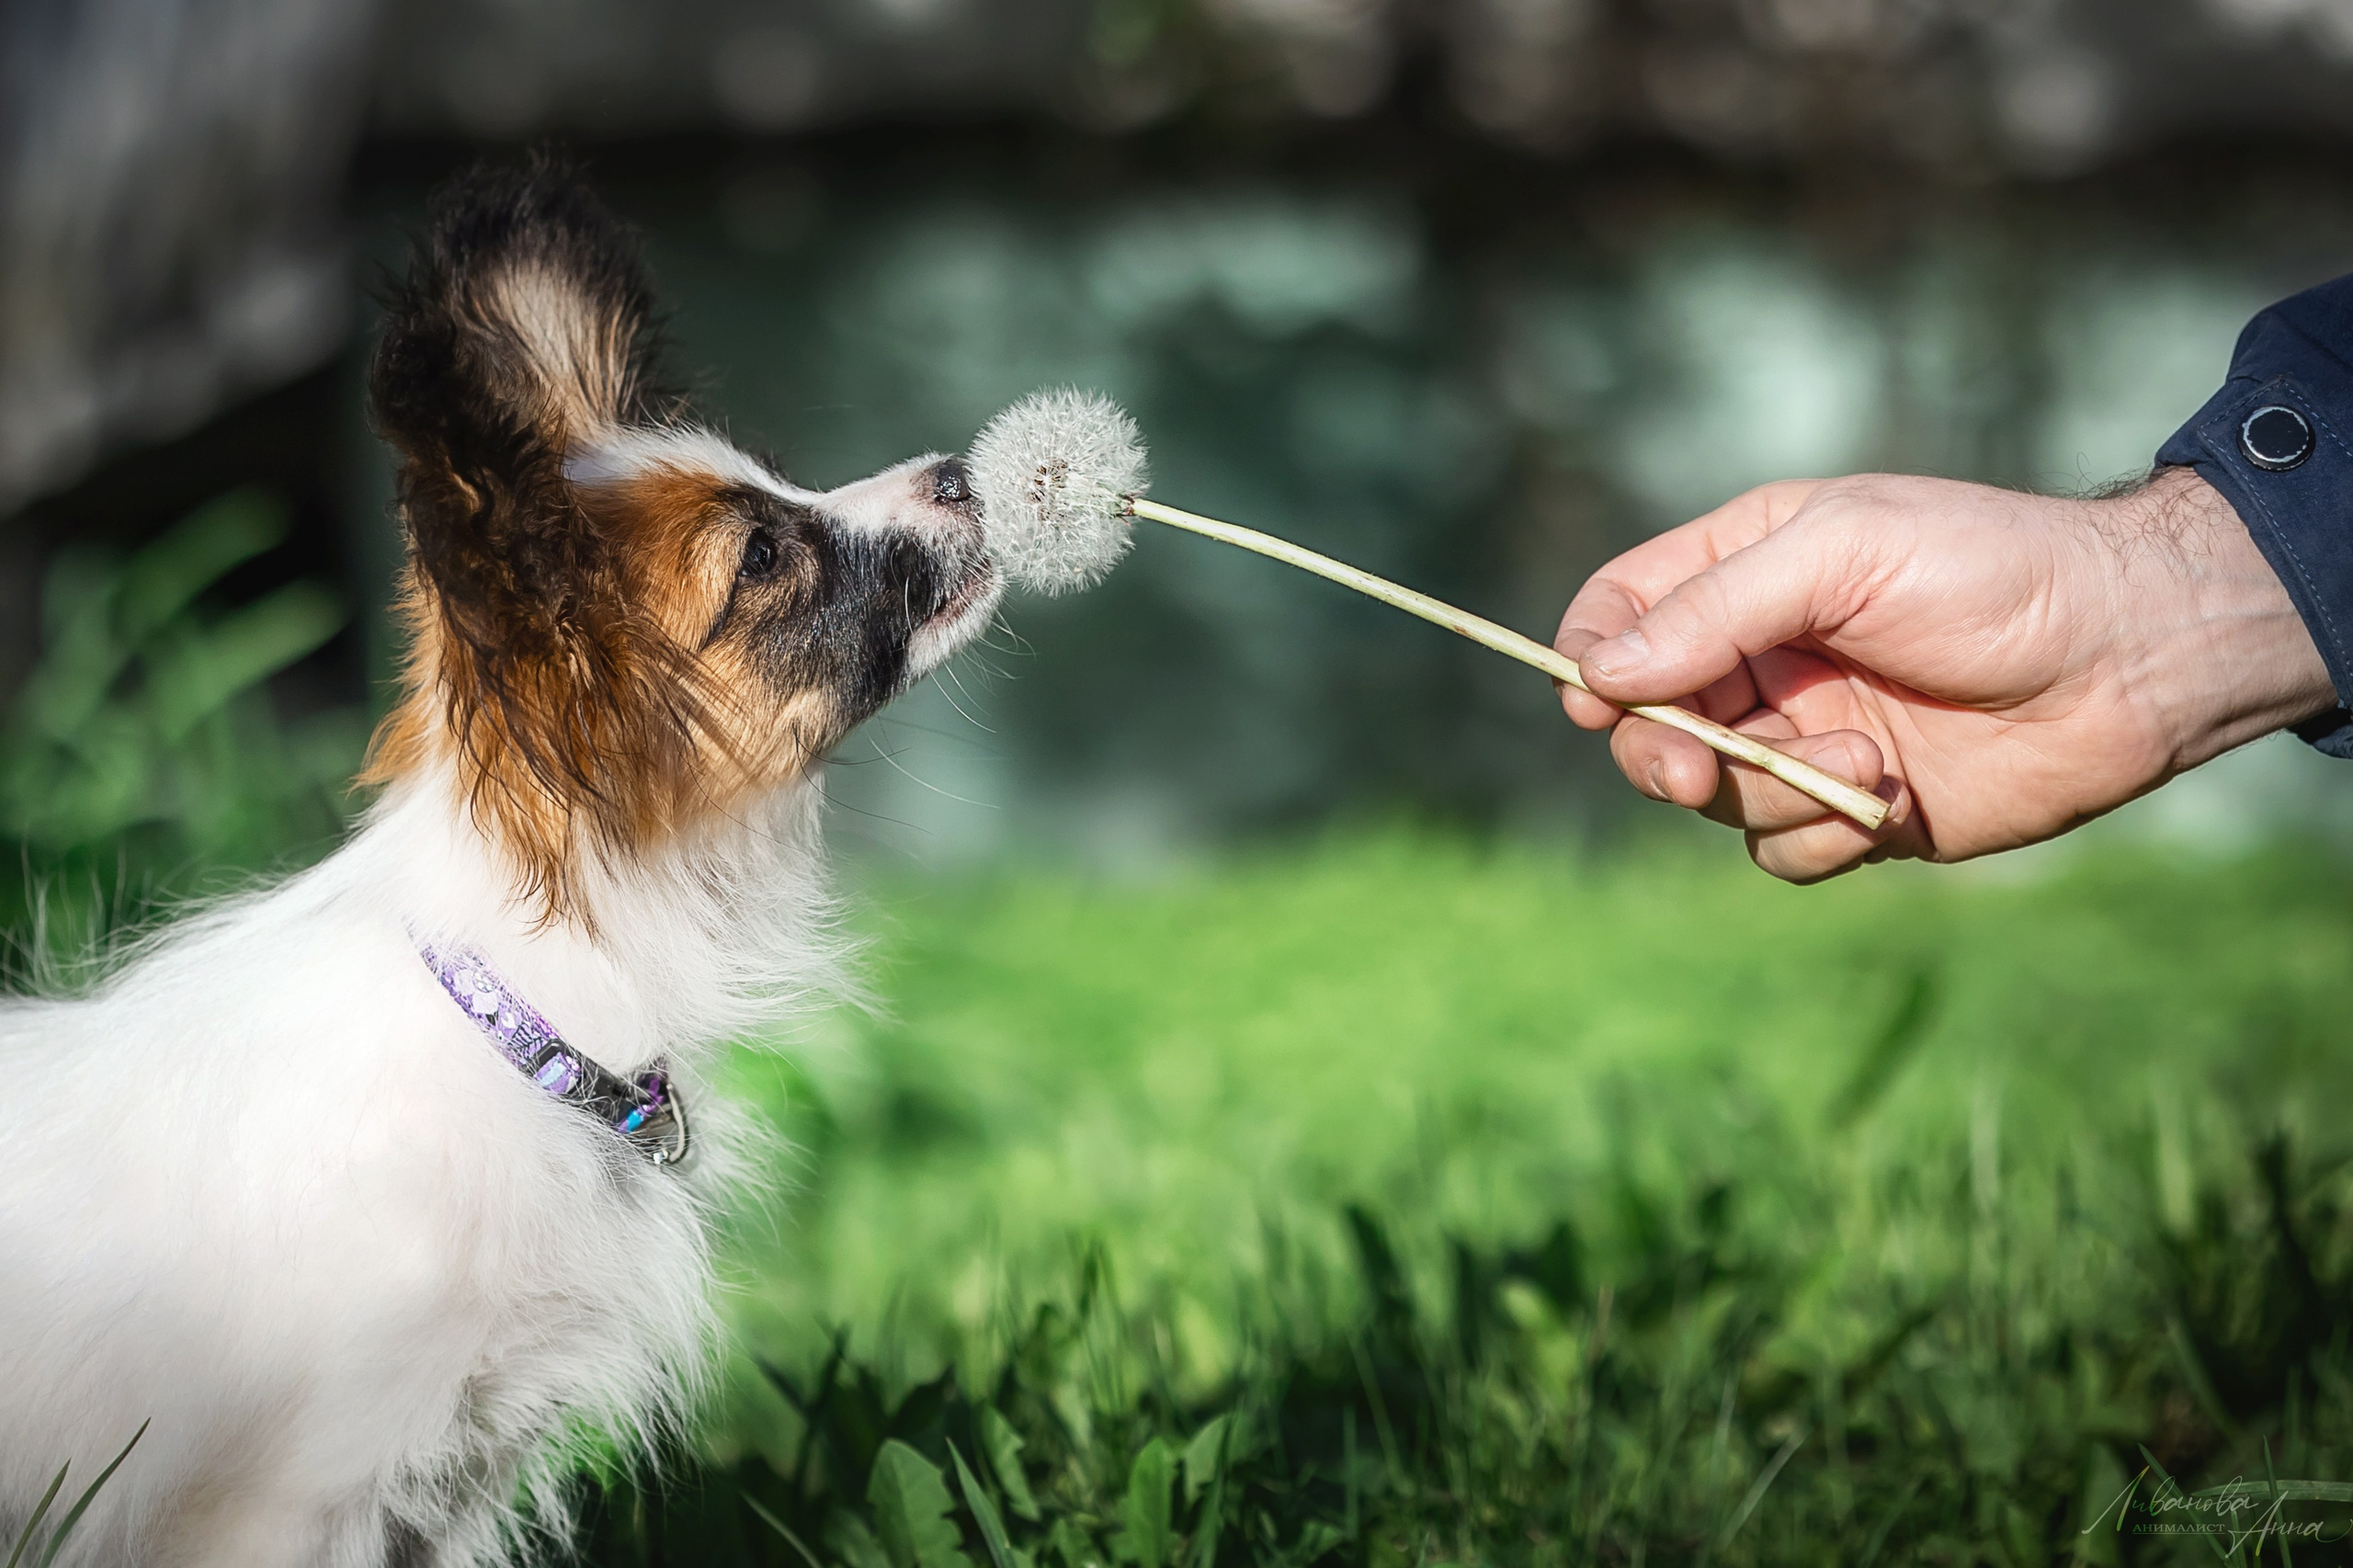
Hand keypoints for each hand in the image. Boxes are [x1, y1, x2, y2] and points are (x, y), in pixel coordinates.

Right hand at [1554, 468, 2335, 881]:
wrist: (2132, 657)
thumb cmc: (1993, 572)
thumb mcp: (1843, 554)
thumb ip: (1713, 611)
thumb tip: (1597, 679)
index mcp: (1745, 570)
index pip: (1619, 614)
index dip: (1592, 661)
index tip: (1598, 704)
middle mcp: (1762, 658)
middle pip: (1645, 723)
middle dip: (1661, 754)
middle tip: (1696, 773)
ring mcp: (1803, 738)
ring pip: (1713, 797)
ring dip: (1770, 792)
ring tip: (1865, 762)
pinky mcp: (1853, 813)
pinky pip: (1780, 854)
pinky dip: (1817, 839)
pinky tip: (1887, 804)